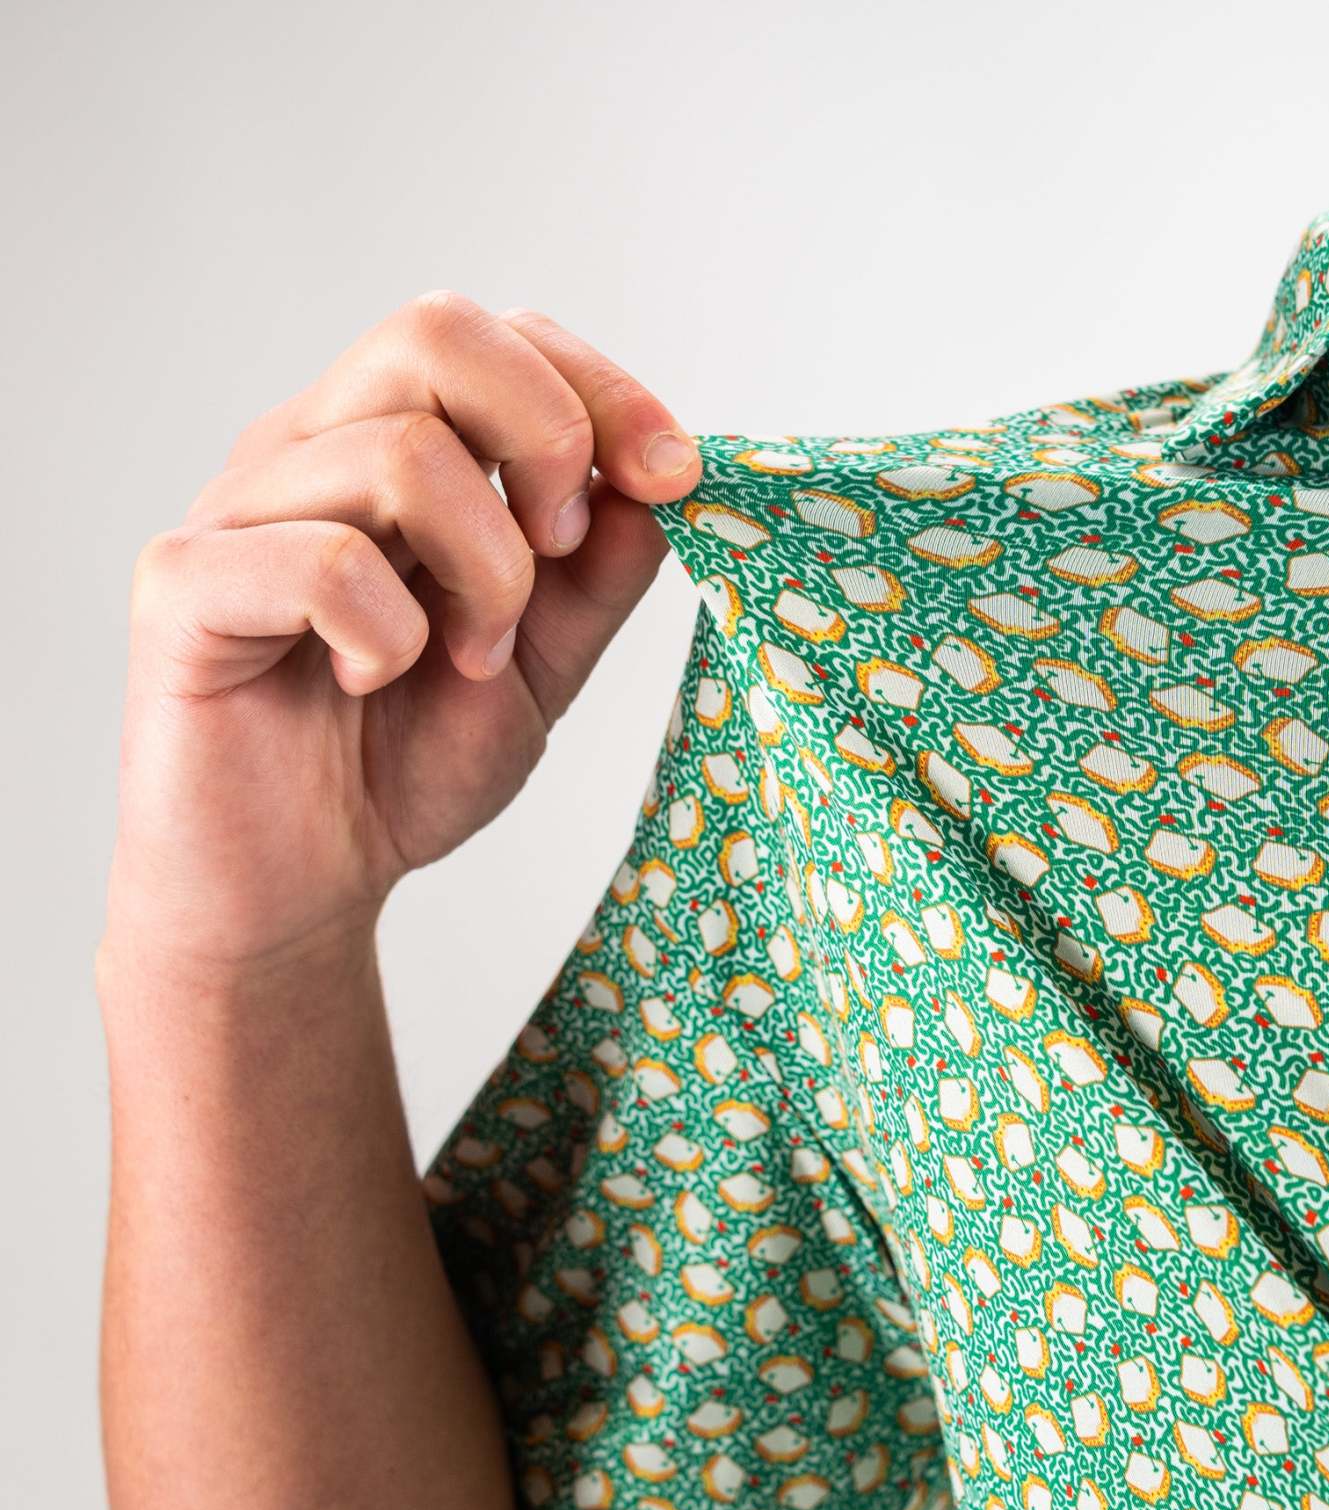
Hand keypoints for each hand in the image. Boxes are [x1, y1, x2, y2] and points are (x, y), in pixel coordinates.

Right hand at [107, 293, 701, 976]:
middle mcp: (309, 451)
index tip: (674, 477)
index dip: (603, 389)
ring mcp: (238, 509)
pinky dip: (387, 634)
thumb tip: (663, 482)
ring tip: (468, 660)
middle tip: (560, 560)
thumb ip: (600, 574)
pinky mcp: (184, 586)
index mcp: (390, 445)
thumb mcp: (542, 665)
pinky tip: (374, 681)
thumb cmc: (399, 765)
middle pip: (437, 331)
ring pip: (402, 451)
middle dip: (549, 440)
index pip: (498, 332)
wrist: (295, 889)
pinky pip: (322, 561)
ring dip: (484, 572)